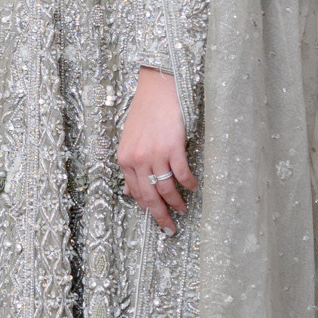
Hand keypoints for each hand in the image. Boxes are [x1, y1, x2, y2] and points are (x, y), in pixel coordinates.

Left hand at [118, 65, 192, 233]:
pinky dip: (188, 184)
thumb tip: (128, 191)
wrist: (158, 88)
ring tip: (183, 209)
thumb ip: (130, 165)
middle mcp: (136, 159)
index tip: (156, 219)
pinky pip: (181, 174)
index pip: (135, 192)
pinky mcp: (172, 147)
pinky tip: (192, 187)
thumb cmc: (145, 112)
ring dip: (176, 203)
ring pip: (165, 189)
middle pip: (149, 197)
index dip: (147, 209)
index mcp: (125, 158)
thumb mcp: (130, 140)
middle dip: (160, 216)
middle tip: (169, 229)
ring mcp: (154, 154)